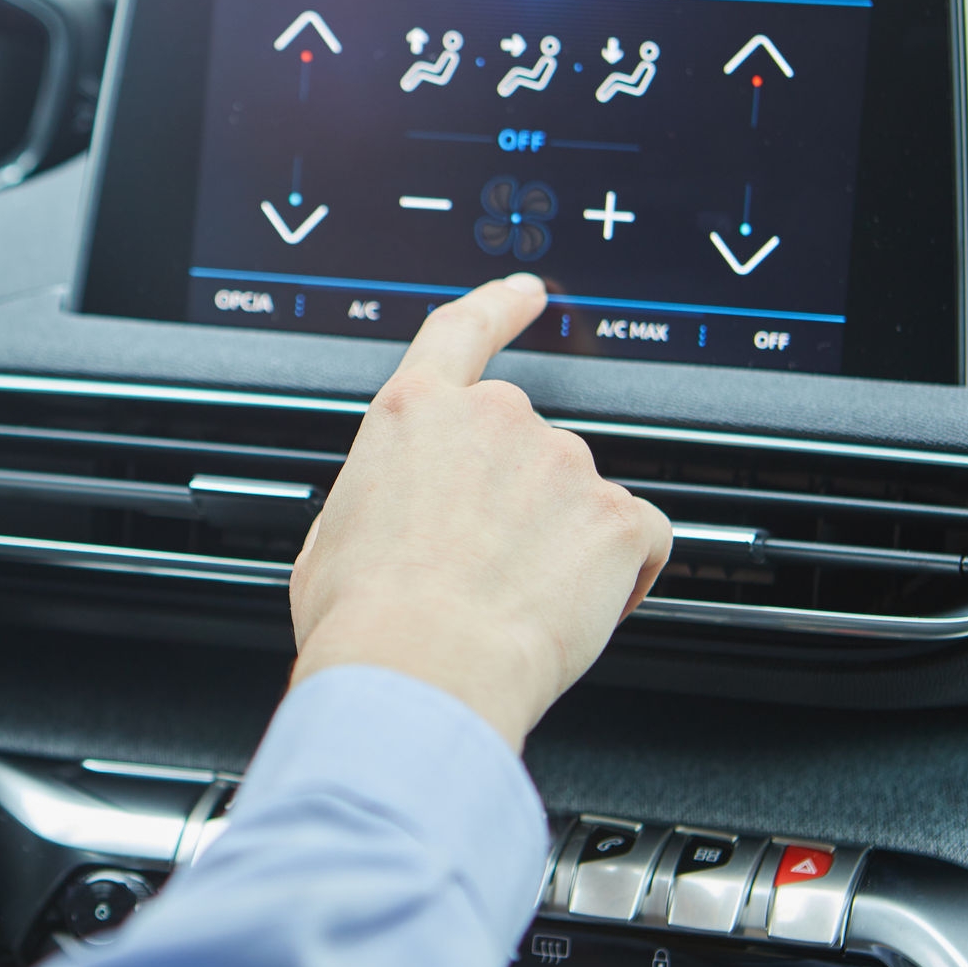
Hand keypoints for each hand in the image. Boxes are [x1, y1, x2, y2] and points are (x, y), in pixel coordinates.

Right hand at [288, 273, 674, 749]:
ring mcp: (562, 462)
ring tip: (517, 607)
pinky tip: (577, 610)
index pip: (463, 332)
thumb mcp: (330, 538)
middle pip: (526, 449)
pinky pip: (637, 538)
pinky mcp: (615, 515)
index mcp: (415, 415)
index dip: (499, 307)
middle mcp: (495, 420)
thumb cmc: (366, 620)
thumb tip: (389, 515)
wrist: (421, 670)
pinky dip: (618, 575)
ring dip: (562, 545)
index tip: (526, 295)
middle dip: (519, 508)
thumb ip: (376, 497)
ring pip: (579, 500)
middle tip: (487, 575)